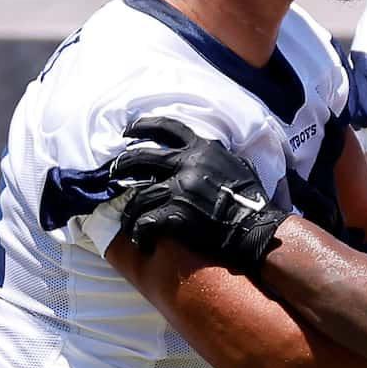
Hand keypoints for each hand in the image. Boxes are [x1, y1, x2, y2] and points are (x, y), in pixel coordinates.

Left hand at [107, 117, 291, 275]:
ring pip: (138, 196)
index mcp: (202, 149)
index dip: (142, 126)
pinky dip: (139, 233)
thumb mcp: (238, 165)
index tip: (127, 132)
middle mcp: (187, 164)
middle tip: (111, 175)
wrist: (255, 227)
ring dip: (128, 212)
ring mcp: (179, 189)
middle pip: (140, 158)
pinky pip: (145, 222)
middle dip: (121, 166)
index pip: (167, 128)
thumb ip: (219, 156)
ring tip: (127, 222)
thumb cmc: (252, 199)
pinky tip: (141, 241)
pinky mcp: (176, 214)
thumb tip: (214, 151)